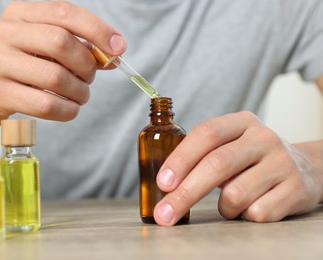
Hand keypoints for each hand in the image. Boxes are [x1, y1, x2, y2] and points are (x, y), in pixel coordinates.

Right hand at [0, 1, 125, 125]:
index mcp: (20, 14)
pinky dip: (67, 109)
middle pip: (61, 43)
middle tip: (90, 78)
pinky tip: (69, 108)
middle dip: (86, 65)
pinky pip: (46, 105)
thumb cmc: (21, 63)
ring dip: (80, 91)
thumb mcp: (44, 46)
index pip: (65, 13)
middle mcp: (5, 32)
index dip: (97, 30)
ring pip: (56, 77)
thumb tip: (114, 54)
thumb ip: (79, 47)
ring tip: (80, 95)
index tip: (119, 48)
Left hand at [154, 111, 322, 225]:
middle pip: (217, 164)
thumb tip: (165, 184)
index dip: (180, 159)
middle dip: (185, 193)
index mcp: (242, 122)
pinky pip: (258, 213)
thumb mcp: (231, 145)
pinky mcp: (297, 189)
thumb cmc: (252, 160)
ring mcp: (282, 162)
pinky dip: (246, 216)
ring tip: (230, 204)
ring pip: (235, 194)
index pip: (206, 133)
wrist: (306, 169)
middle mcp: (263, 138)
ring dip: (224, 207)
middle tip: (165, 214)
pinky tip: (253, 206)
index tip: (163, 183)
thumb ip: (202, 156)